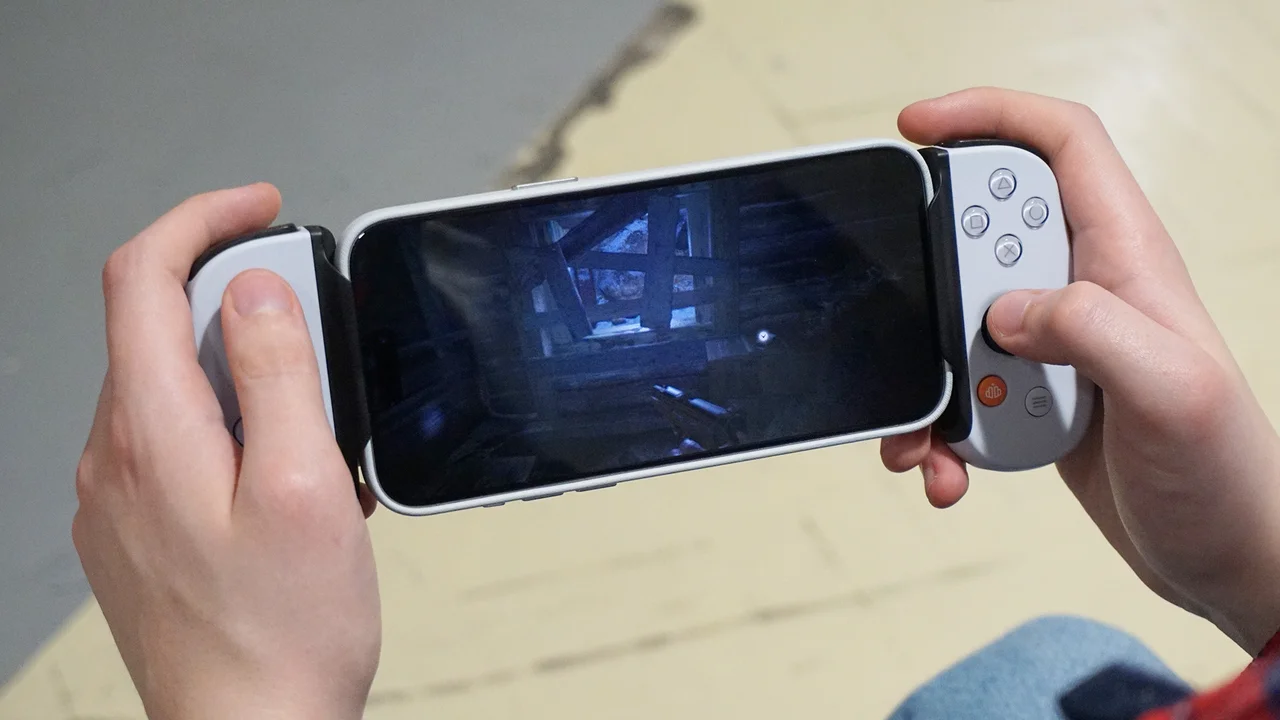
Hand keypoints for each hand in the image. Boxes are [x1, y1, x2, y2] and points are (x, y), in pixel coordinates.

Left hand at [74, 184, 380, 719]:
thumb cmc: (283, 634)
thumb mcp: (304, 487)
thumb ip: (276, 375)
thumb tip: (254, 290)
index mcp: (152, 433)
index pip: (140, 276)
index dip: (200, 220)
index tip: (259, 209)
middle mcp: (118, 458)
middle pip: (158, 326)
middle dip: (241, 304)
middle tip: (320, 342)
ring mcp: (122, 498)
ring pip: (174, 386)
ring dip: (246, 375)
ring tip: (318, 434)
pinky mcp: (141, 530)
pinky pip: (180, 443)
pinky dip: (236, 428)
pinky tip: (291, 479)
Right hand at [880, 88, 1279, 652]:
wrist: (1223, 558)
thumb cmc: (1226, 474)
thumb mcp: (1170, 393)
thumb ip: (1091, 330)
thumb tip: (1003, 308)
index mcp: (1126, 260)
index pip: (1060, 146)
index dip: (989, 115)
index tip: (918, 129)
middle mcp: (1085, 290)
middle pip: (980, 233)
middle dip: (931, 275)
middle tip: (920, 328)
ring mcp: (1054, 344)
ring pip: (955, 321)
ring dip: (927, 376)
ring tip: (928, 432)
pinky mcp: (1030, 396)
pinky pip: (958, 391)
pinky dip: (939, 431)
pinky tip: (948, 470)